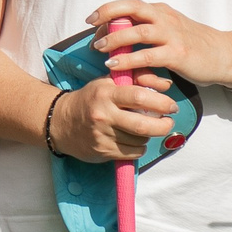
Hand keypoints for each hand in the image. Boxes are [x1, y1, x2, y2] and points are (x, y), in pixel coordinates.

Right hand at [48, 78, 177, 162]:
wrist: (60, 121)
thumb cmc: (91, 98)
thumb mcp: (109, 82)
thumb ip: (138, 78)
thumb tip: (166, 84)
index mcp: (106, 93)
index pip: (138, 97)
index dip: (161, 102)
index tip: (171, 106)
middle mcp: (103, 114)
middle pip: (143, 125)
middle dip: (163, 125)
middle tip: (168, 122)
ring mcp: (101, 135)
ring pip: (139, 140)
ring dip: (150, 136)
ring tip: (147, 129)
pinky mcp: (102, 151)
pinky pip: (132, 153)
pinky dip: (140, 148)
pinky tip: (135, 141)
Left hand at [85, 0, 231, 87]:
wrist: (225, 56)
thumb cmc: (194, 45)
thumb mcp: (170, 30)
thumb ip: (148, 29)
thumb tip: (117, 35)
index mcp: (161, 11)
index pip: (131, 4)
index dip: (109, 9)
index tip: (92, 19)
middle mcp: (166, 18)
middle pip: (132, 8)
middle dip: (107, 14)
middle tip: (91, 27)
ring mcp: (173, 35)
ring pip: (138, 30)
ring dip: (115, 38)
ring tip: (98, 48)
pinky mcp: (178, 54)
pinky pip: (149, 55)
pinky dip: (129, 59)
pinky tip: (115, 65)